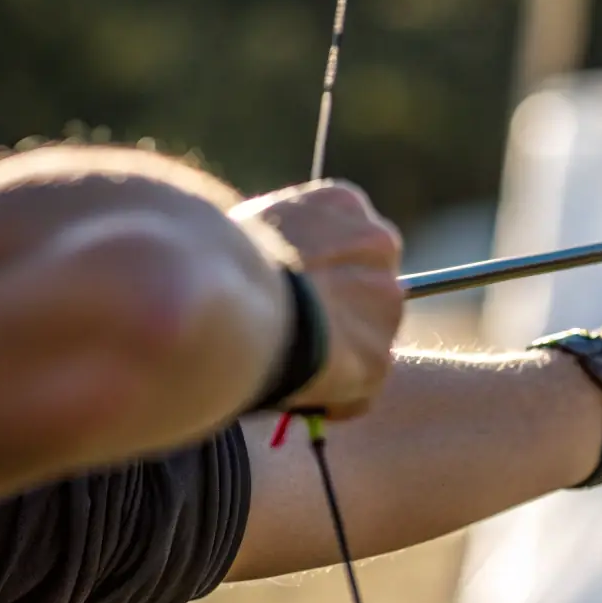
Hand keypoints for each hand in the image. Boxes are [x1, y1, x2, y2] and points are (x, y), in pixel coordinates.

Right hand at [232, 180, 402, 419]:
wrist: (224, 300)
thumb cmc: (216, 262)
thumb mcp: (249, 229)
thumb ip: (276, 245)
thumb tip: (258, 266)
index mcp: (342, 204)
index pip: (348, 242)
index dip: (323, 275)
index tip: (298, 294)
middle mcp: (378, 245)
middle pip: (369, 289)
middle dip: (341, 315)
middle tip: (295, 336)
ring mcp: (385, 305)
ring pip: (367, 341)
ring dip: (337, 358)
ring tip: (287, 365)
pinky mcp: (377, 359)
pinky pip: (357, 390)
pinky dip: (330, 398)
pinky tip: (292, 389)